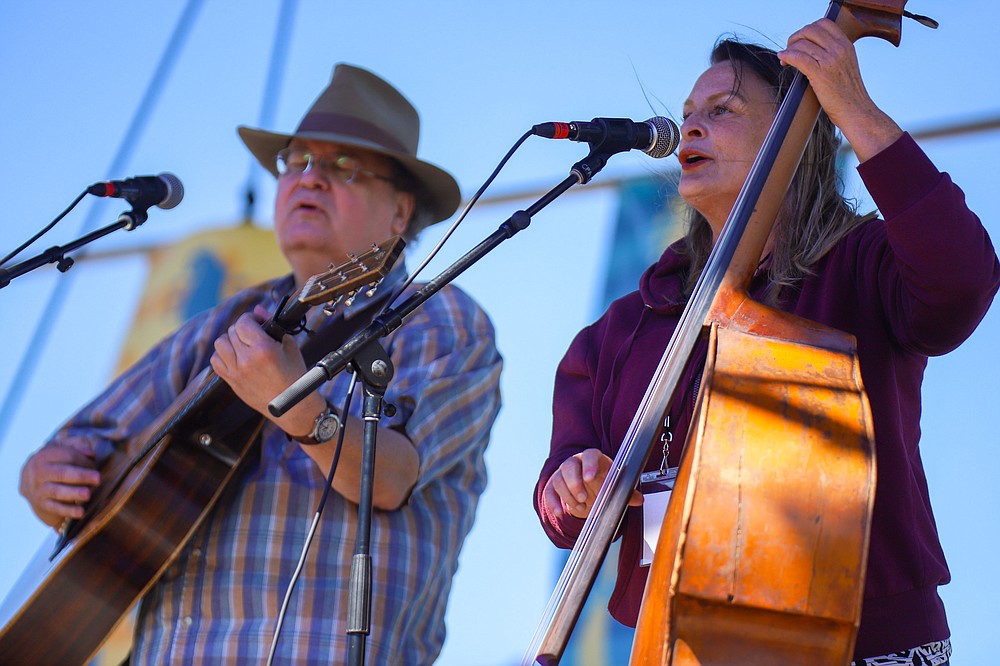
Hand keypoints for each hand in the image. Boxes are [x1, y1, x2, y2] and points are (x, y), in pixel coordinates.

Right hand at [19, 437, 100, 527]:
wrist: (31, 482)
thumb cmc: (56, 461)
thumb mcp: (63, 447)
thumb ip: (78, 444)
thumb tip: (90, 454)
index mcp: (45, 455)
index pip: (67, 455)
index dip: (83, 460)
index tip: (94, 465)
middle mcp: (39, 472)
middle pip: (62, 473)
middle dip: (81, 476)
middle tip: (98, 478)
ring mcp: (38, 489)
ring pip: (57, 491)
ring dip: (74, 493)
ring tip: (88, 494)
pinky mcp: (42, 504)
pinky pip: (55, 508)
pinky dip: (67, 511)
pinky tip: (81, 512)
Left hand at [211, 305, 324, 435]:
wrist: (293, 406)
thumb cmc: (296, 376)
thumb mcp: (290, 346)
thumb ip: (272, 326)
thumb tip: (258, 310)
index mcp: (263, 350)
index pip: (244, 322)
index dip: (250, 318)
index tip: (258, 321)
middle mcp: (246, 360)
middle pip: (232, 331)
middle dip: (243, 329)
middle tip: (253, 334)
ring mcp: (236, 372)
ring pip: (220, 344)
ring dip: (230, 340)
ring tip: (242, 344)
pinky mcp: (231, 382)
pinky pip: (216, 361)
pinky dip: (222, 355)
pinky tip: (234, 356)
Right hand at [542, 448, 642, 519]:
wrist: (588, 488)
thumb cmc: (603, 482)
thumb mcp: (615, 486)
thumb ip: (627, 492)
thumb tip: (639, 499)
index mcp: (593, 459)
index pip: (590, 455)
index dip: (589, 465)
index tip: (590, 478)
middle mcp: (576, 463)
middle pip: (569, 466)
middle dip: (575, 483)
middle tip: (584, 498)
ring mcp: (563, 473)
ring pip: (558, 480)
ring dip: (568, 496)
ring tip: (581, 507)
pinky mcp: (553, 486)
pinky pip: (549, 492)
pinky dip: (553, 503)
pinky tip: (559, 512)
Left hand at [778, 18, 901, 160]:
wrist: (856, 111)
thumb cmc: (847, 94)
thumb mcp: (845, 66)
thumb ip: (833, 54)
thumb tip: (811, 48)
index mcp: (846, 45)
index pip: (824, 23)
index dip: (808, 30)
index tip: (801, 41)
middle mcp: (840, 49)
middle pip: (810, 30)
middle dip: (796, 37)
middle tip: (790, 49)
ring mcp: (831, 60)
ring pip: (802, 43)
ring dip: (789, 49)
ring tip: (785, 59)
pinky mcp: (821, 74)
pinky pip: (798, 57)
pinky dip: (787, 56)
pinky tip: (783, 60)